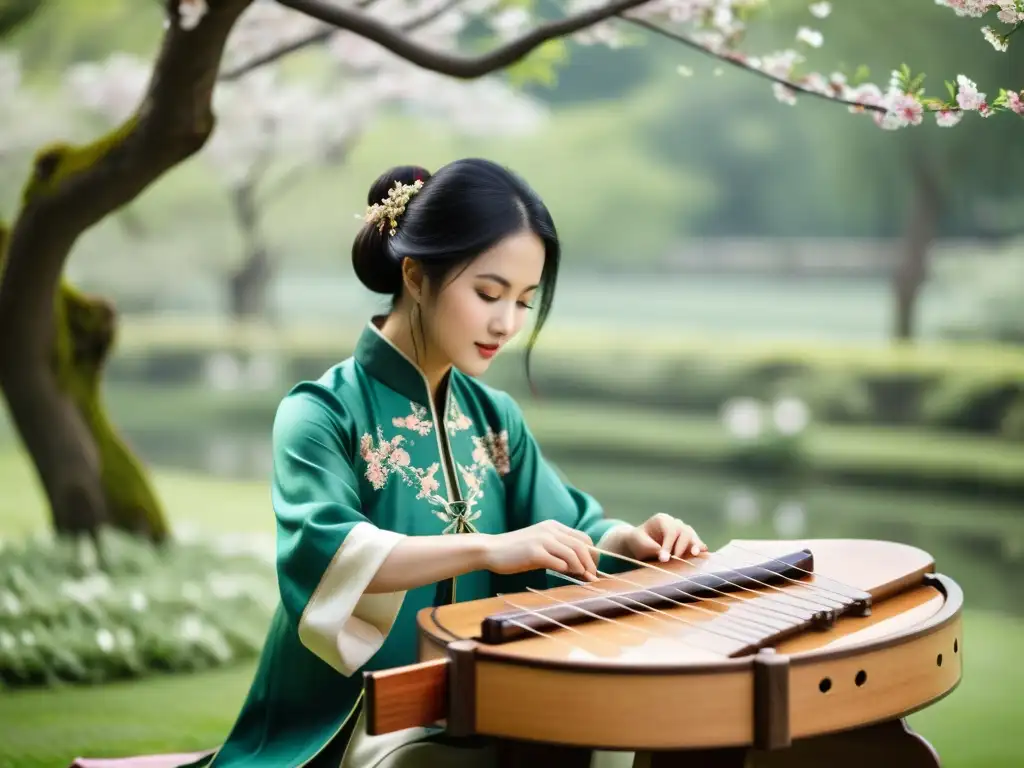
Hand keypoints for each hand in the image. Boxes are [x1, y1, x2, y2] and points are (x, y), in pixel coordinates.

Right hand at [481, 520, 598, 580]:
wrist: (491, 550)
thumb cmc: (516, 552)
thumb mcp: (540, 545)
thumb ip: (558, 550)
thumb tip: (580, 567)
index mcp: (553, 527)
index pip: (583, 538)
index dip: (592, 554)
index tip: (592, 568)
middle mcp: (550, 530)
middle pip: (581, 546)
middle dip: (591, 563)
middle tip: (592, 576)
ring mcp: (542, 540)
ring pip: (572, 553)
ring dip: (581, 568)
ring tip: (583, 578)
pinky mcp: (533, 552)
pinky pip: (557, 561)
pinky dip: (565, 569)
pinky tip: (565, 574)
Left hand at [618, 514, 707, 562]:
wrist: (640, 544)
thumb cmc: (638, 542)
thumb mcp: (640, 544)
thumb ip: (652, 548)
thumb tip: (666, 556)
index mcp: (662, 520)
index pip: (670, 531)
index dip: (669, 545)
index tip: (664, 559)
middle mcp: (675, 523)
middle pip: (684, 531)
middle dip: (681, 546)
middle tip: (675, 559)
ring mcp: (682, 531)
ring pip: (692, 535)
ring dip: (695, 545)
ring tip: (695, 554)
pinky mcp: (688, 541)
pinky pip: (696, 542)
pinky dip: (700, 547)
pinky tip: (703, 554)